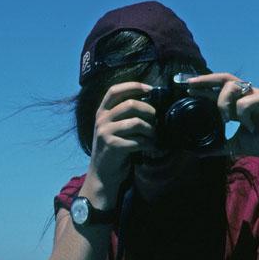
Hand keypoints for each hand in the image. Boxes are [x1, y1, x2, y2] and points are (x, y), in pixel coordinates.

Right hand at [87, 82, 156, 204]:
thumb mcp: (115, 128)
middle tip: (156, 119)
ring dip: (151, 129)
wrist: (103, 173)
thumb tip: (151, 103)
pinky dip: (149, 144)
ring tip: (154, 136)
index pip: (115, 90)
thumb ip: (125, 114)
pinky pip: (138, 141)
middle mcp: (102, 119)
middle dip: (149, 110)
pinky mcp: (112, 146)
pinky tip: (152, 147)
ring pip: (136, 122)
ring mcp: (105, 133)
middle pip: (130, 104)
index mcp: (102, 112)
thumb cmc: (115, 148)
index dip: (133, 86)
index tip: (150, 89)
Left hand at [186, 73, 258, 157]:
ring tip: (227, 119)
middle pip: (224, 78)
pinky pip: (245, 102)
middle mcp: (248, 94)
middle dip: (206, 80)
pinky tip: (249, 126)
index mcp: (239, 102)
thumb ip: (218, 146)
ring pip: (232, 87)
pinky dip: (242, 115)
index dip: (203, 87)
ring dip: (224, 103)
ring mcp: (257, 94)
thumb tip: (199, 152)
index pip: (219, 89)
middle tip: (190, 85)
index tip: (187, 88)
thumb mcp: (234, 144)